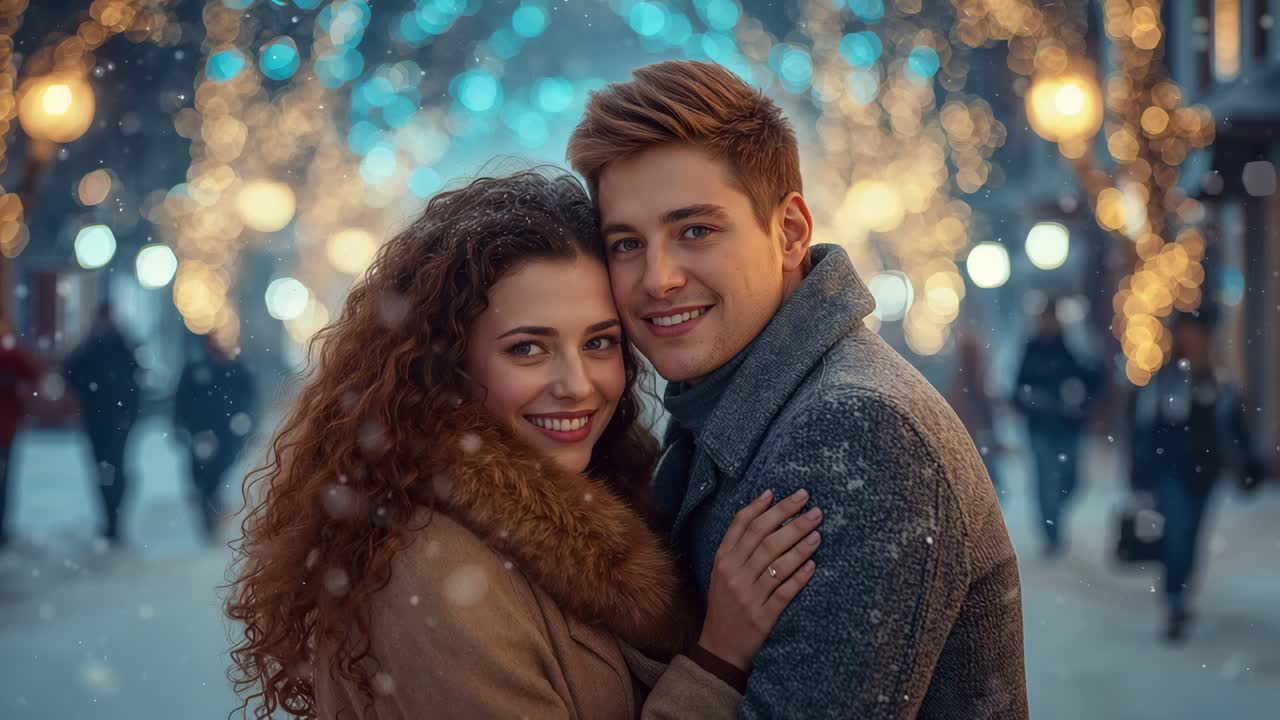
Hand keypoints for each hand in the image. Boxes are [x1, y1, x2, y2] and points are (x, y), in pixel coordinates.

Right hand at [697, 488, 821, 670]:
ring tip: (818, 532)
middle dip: (790, 520)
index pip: (744, 525)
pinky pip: (784, 592)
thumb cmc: (725, 601)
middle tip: (813, 507)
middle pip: (765, 539)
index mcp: (723, 559)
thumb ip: (739, 544)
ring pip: (777, 563)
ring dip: (800, 545)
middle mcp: (734, 574)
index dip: (764, 507)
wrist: (720, 646)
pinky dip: (799, 577)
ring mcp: (748, 595)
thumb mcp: (722, 570)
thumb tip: (763, 507)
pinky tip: (813, 565)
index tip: (785, 493)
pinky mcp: (762, 615)